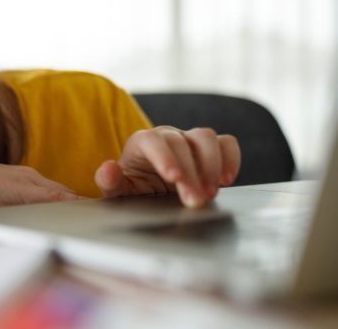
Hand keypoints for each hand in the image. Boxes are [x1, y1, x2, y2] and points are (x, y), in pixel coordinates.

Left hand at [94, 126, 240, 207]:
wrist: (151, 190)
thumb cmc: (134, 188)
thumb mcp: (119, 191)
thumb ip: (110, 182)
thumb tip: (107, 169)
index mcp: (141, 143)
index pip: (152, 141)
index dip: (164, 157)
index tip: (174, 178)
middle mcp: (166, 136)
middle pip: (181, 142)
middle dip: (190, 173)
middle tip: (194, 200)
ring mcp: (189, 139)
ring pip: (205, 137)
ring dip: (211, 165)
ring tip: (210, 193)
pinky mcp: (210, 148)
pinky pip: (226, 143)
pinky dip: (230, 158)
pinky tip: (226, 180)